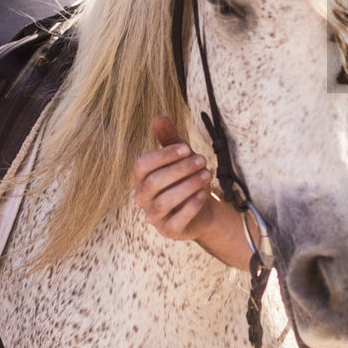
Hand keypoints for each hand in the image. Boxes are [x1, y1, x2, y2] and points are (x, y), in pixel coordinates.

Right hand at [131, 115, 218, 241]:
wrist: (203, 209)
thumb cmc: (186, 179)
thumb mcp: (180, 157)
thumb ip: (169, 139)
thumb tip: (158, 116)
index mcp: (140, 178)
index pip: (142, 165)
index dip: (163, 155)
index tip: (186, 148)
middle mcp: (142, 198)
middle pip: (154, 182)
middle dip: (180, 169)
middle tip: (203, 160)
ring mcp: (154, 217)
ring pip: (164, 201)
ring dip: (187, 186)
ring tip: (207, 174)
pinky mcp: (169, 230)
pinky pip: (176, 220)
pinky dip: (190, 207)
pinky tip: (203, 195)